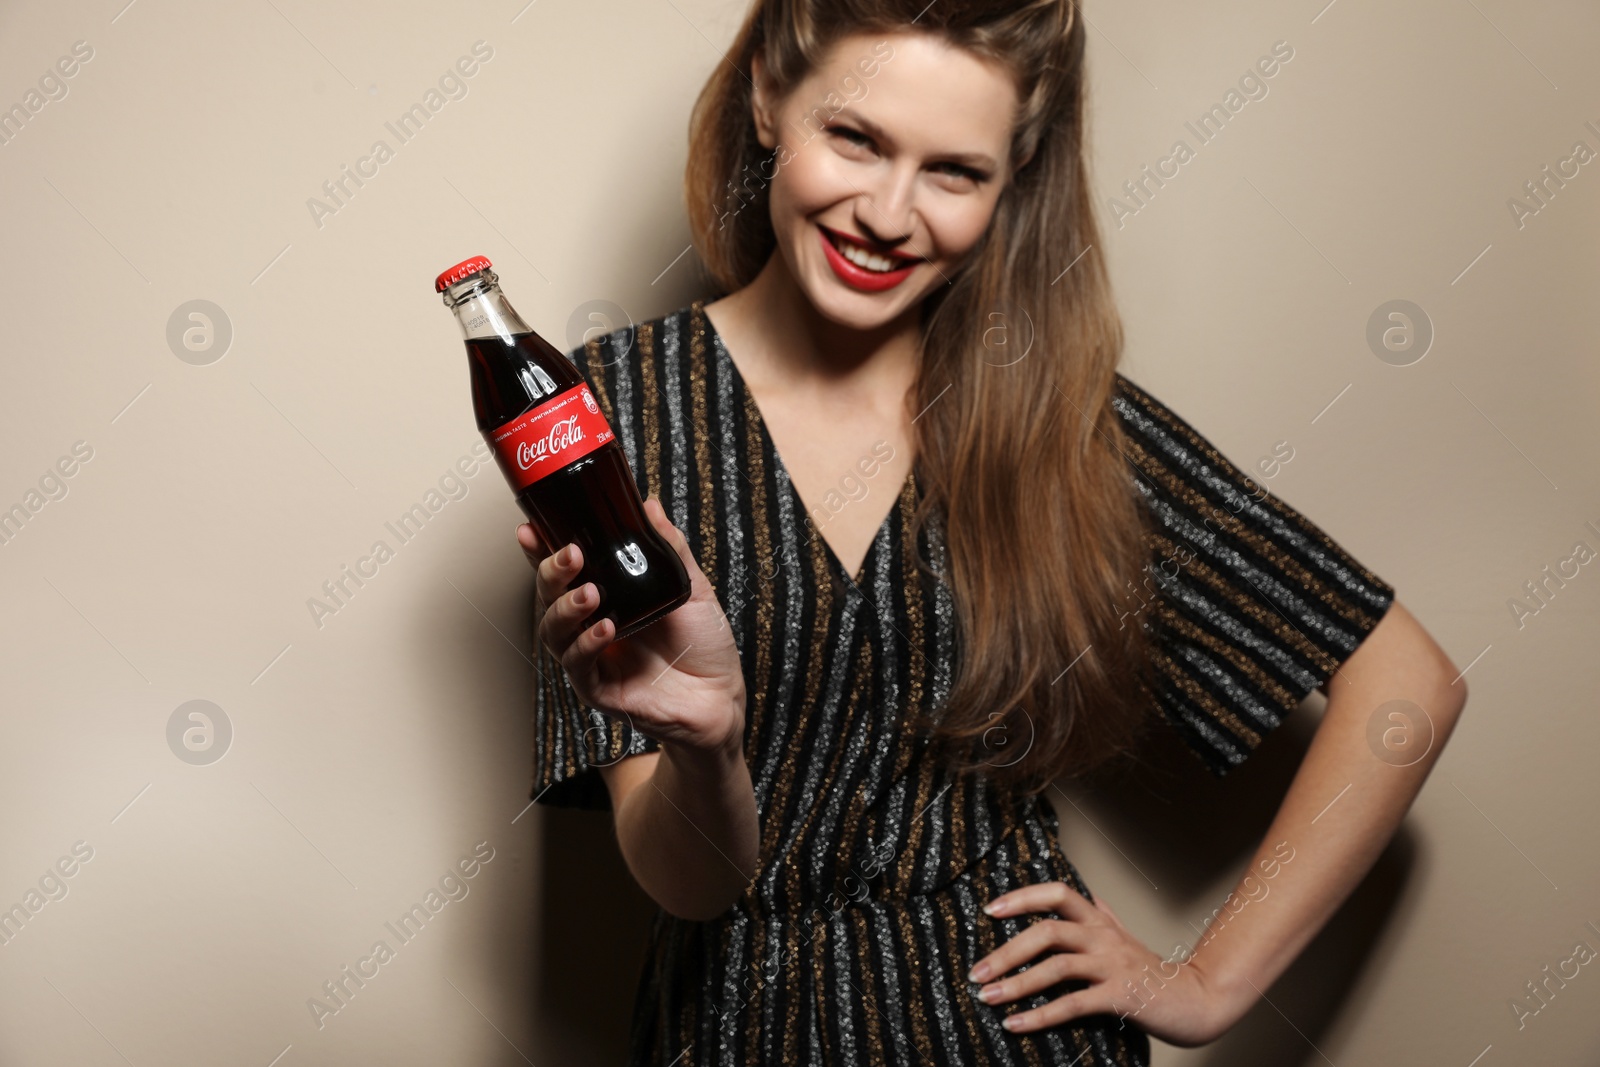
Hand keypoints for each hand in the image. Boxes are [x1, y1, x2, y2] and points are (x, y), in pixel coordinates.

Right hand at [517, 495, 745, 758]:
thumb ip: (670, 548)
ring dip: (566, 608)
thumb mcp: (692, 587)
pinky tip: (605, 628)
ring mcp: (592, 658)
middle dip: (551, 572)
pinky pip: (579, 665)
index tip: (531, 529)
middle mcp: (592, 626)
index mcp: (607, 598)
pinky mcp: (599, 689)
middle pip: (550, 597)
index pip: (564, 571)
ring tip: (590, 593)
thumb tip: (649, 506)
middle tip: (571, 555)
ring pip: (555, 632)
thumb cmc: (704, 644)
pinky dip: (587, 644)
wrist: (721, 695)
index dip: (541, 551)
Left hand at [969, 882, 1234, 1046]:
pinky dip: (1040, 1015)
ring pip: (1056, 966)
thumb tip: (1089, 895)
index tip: (990, 910)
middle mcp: (1104, 937)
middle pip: (1047, 931)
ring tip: (987, 997)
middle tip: (975, 971)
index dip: (1022, 898)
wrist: (1198, 1000)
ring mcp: (1112, 965)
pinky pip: (1073, 1004)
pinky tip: (1016, 1024)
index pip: (1057, 894)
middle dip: (1006, 951)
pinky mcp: (1120, 996)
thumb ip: (1105, 917)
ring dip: (1016, 983)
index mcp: (1100, 921)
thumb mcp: (1127, 937)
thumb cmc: (1155, 972)